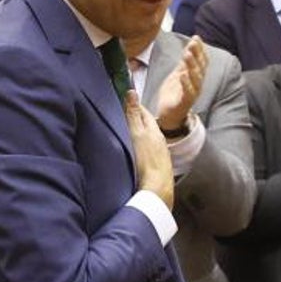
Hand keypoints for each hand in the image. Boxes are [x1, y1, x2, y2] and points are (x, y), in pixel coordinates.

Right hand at [126, 91, 173, 208]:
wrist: (157, 189)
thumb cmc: (146, 161)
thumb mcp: (137, 134)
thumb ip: (133, 114)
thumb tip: (131, 92)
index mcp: (154, 130)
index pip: (143, 112)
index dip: (133, 105)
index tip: (122, 100)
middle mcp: (159, 140)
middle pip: (146, 125)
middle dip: (135, 119)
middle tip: (120, 115)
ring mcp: (159, 154)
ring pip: (147, 138)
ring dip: (137, 134)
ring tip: (125, 133)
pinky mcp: (156, 166)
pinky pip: (147, 151)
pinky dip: (140, 147)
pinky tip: (134, 152)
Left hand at [156, 35, 206, 131]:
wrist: (169, 115)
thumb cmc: (174, 94)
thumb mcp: (178, 75)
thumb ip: (184, 63)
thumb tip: (189, 47)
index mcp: (195, 76)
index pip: (201, 60)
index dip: (200, 49)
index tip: (196, 37)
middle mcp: (197, 84)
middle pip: (200, 67)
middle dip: (197, 54)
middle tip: (192, 43)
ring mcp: (193, 93)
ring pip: (196, 78)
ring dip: (192, 66)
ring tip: (187, 55)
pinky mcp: (185, 102)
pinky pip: (188, 92)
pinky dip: (186, 83)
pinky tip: (182, 75)